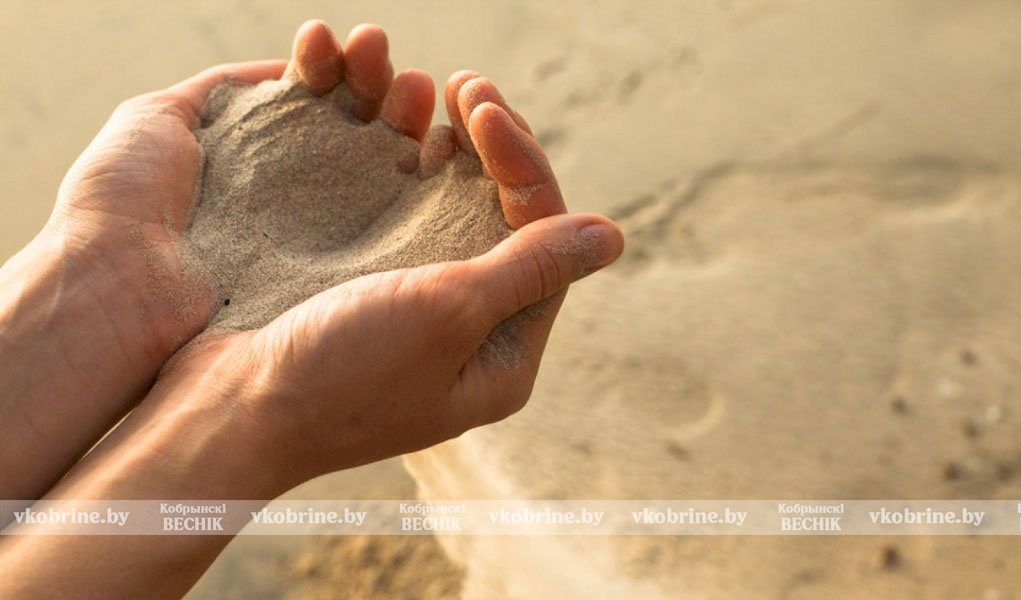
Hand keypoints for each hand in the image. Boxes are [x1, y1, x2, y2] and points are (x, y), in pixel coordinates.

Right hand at [155, 23, 623, 487]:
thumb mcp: (447, 315)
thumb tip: (612, 236)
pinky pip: (402, 218)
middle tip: (465, 84)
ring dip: (447, 148)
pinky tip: (392, 129)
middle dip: (491, 148)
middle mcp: (471, 330)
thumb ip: (530, 268)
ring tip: (427, 91)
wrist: (224, 412)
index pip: (542, 236)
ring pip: (452, 211)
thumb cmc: (338, 373)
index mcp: (504, 351)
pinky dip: (401, 170)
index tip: (481, 106)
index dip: (521, 162)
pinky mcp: (368, 292)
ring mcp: (418, 309)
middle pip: (504, 220)